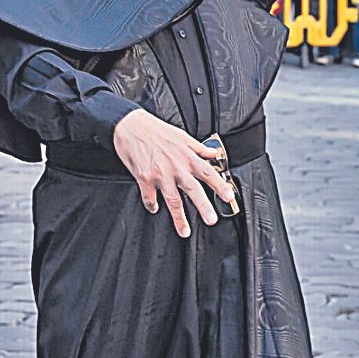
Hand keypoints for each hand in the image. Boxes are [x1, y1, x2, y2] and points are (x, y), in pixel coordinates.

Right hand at [112, 110, 235, 238]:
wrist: (130, 126)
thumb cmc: (156, 130)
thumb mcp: (181, 136)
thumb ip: (199, 148)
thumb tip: (214, 154)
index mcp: (186, 156)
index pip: (208, 172)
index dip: (219, 185)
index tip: (228, 196)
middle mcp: (175, 167)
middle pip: (193, 190)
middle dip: (203, 206)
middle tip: (212, 220)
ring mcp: (159, 174)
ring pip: (172, 200)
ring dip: (179, 218)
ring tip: (185, 231)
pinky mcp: (143, 178)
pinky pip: (149, 198)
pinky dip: (152, 205)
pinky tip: (155, 209)